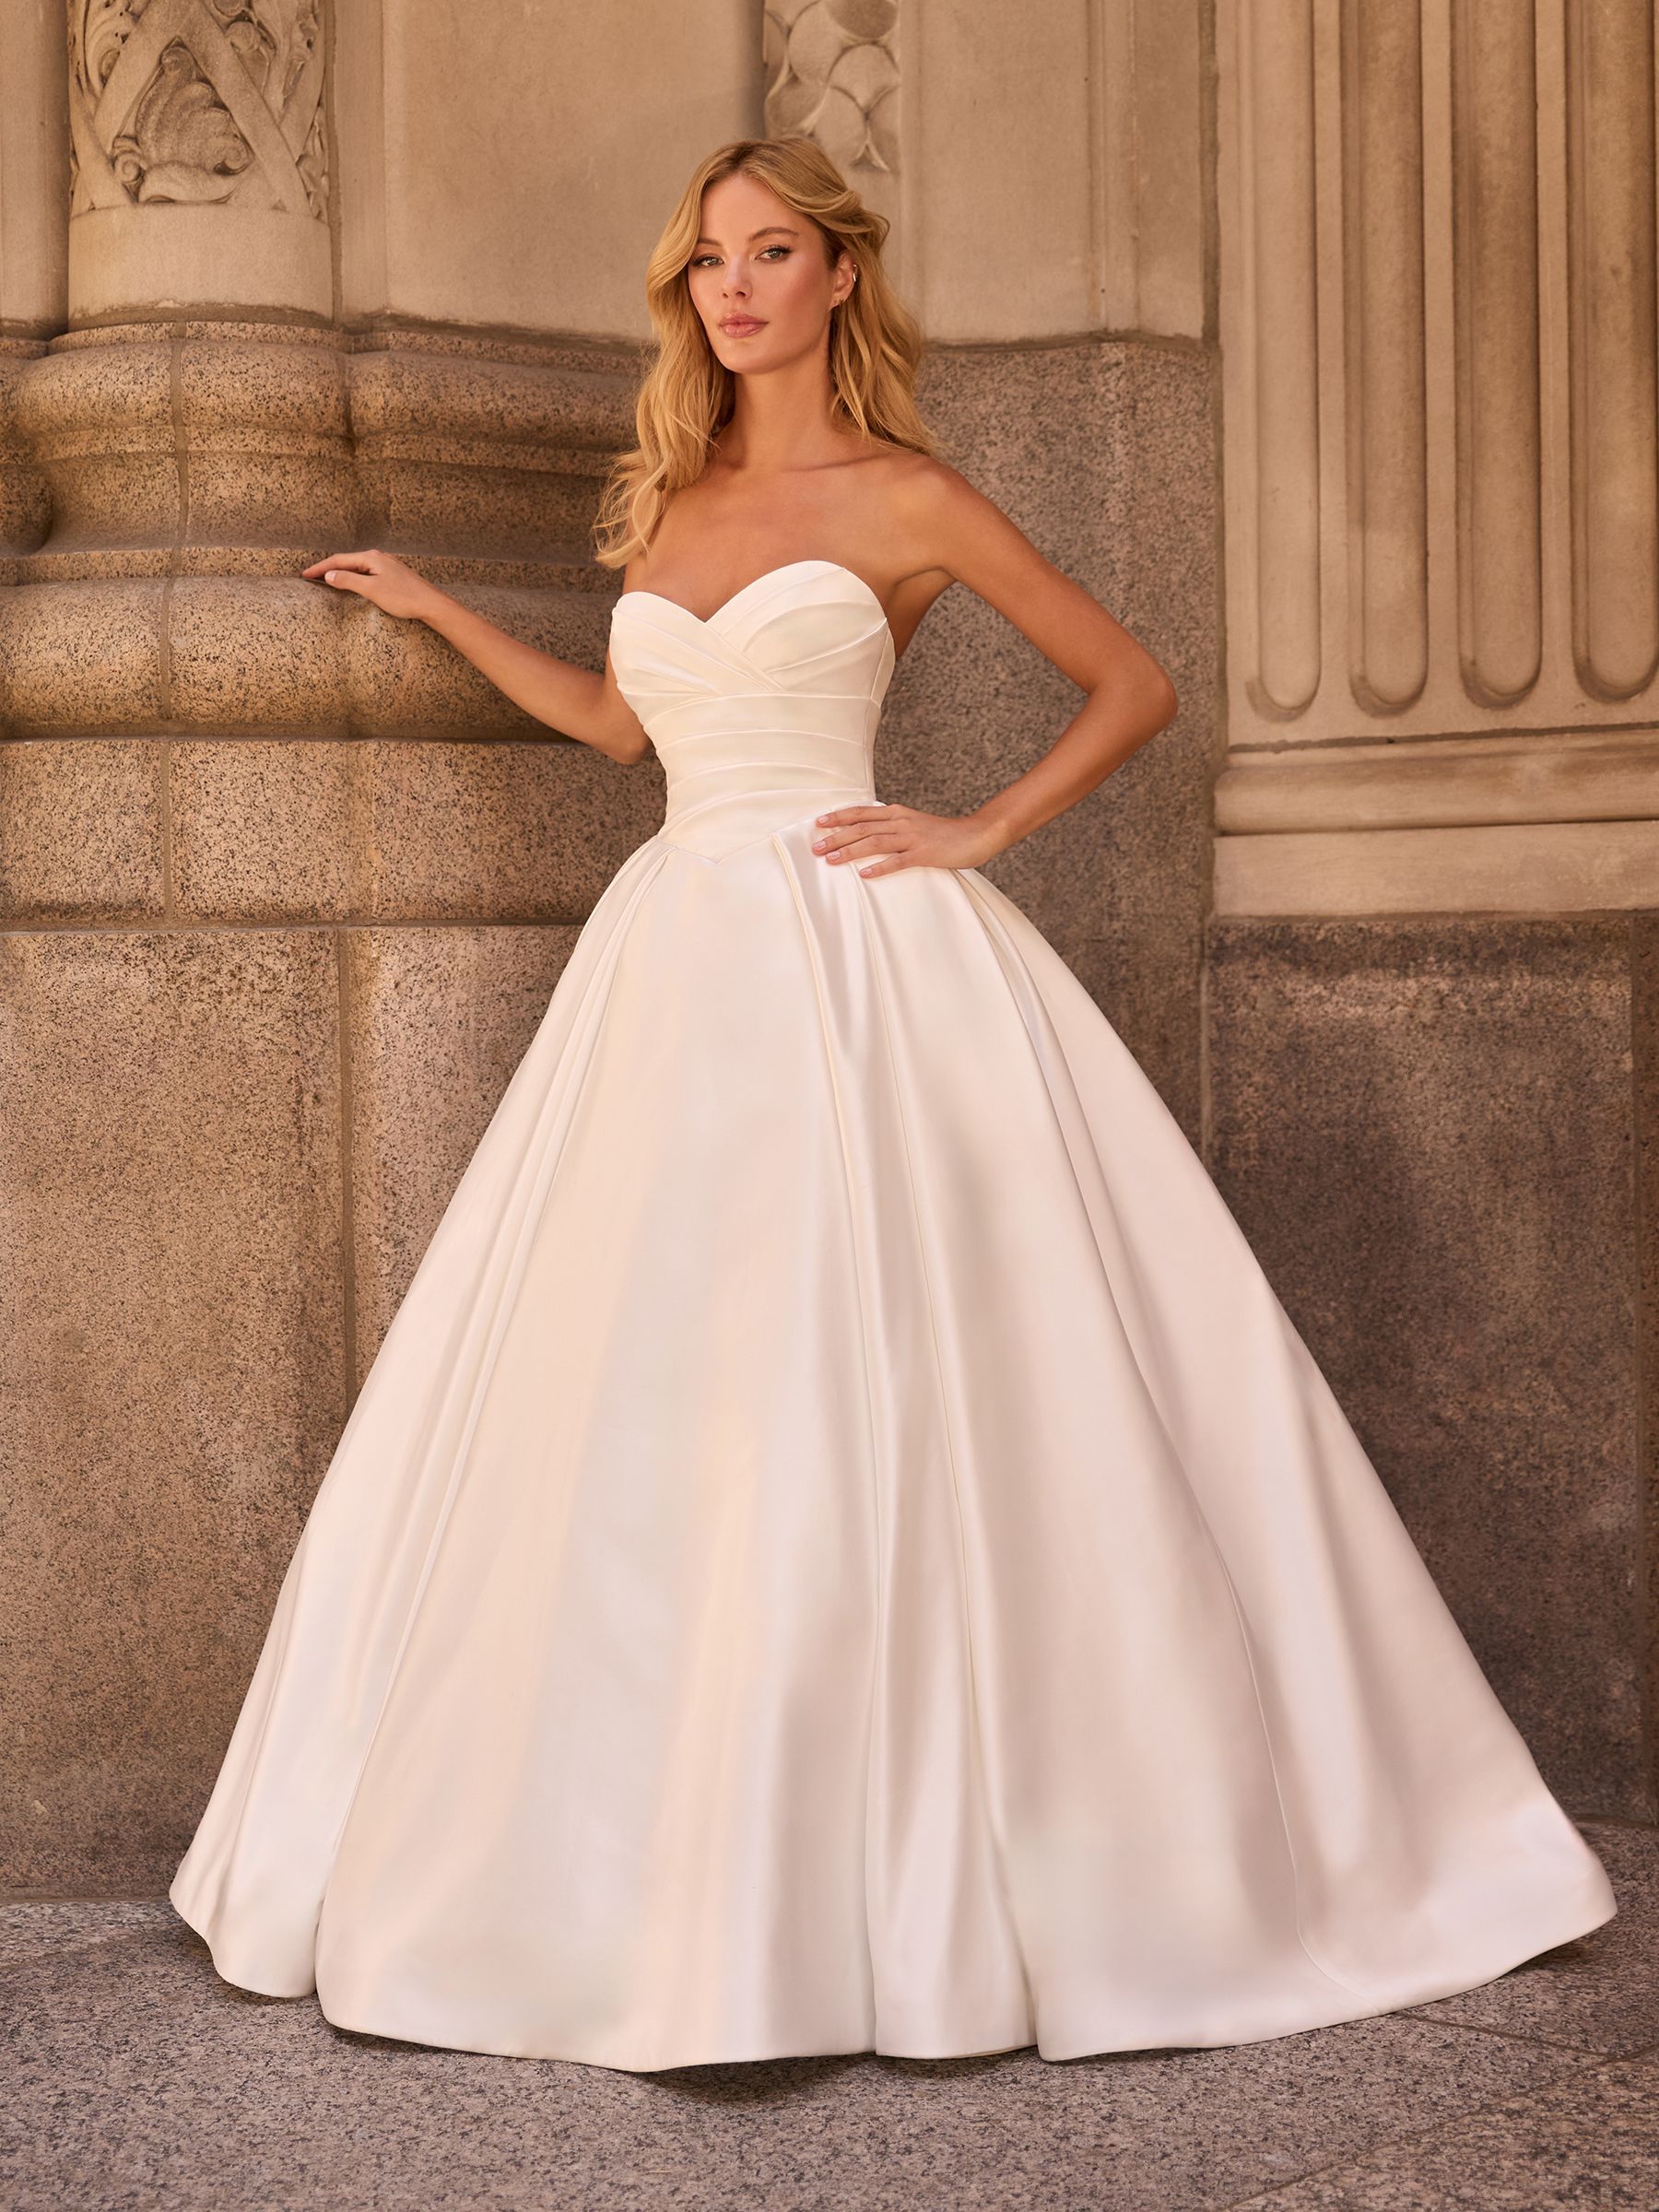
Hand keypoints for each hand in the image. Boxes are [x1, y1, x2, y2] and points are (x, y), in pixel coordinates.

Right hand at [300, 548, 443, 621]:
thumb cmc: (404, 597)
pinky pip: (366, 573)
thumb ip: (348, 581)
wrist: (431, 604)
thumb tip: (329, 575)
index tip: (305, 574)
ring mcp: (386, 566)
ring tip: (326, 579)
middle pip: (347, 561)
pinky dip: (353, 577)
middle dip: (328, 568)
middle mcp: (378, 558)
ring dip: (340, 572)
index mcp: (371, 558)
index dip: (320, 567)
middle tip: (310, 576)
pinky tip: (351, 583)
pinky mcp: (393, 575)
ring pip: (357, 567)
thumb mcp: (372, 590)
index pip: (338, 560)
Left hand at [809, 802, 1006, 876]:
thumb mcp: (914, 825)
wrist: (976, 834)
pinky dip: (881, 867)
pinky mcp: (925, 854)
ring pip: (875, 842)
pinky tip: (866, 875)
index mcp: (897, 813)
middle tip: (816, 847)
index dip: (839, 817)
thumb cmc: (944, 834)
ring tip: (832, 860)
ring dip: (851, 851)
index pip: (861, 813)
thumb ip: (892, 827)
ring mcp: (913, 837)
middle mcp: (901, 822)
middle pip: (862, 828)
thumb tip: (869, 834)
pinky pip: (899, 861)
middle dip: (836, 837)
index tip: (819, 823)